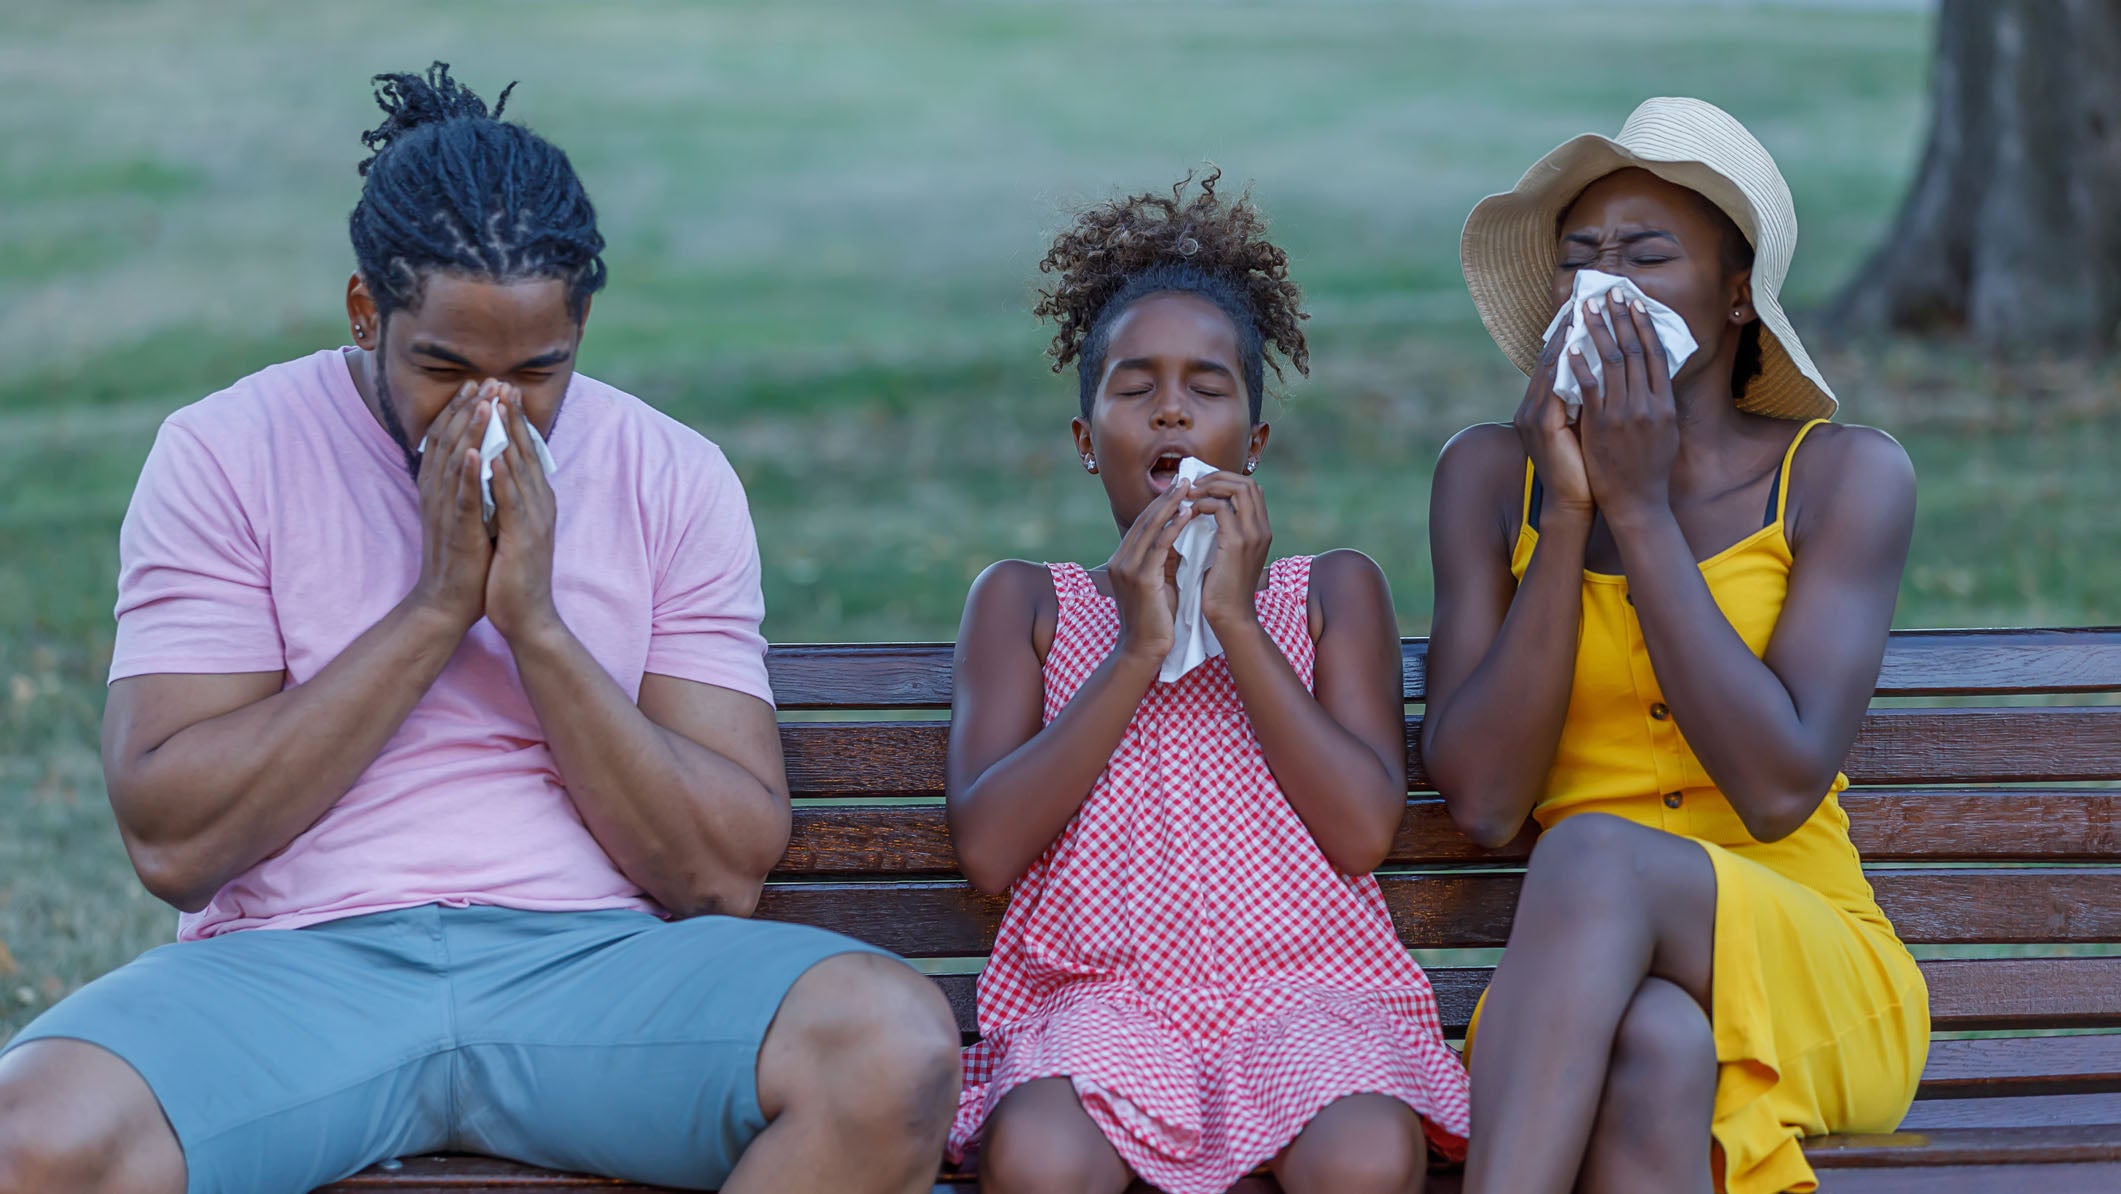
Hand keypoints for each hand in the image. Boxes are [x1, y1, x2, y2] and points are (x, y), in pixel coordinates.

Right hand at [406, 381, 494, 630]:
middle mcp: (437, 493)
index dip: (460, 410)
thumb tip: (475, 456)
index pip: (447, 440)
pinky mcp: (457, 530)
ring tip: (482, 401)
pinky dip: (468, 473)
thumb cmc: (460, 557)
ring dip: (468, 430)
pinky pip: (462, 497)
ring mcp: (446, 510)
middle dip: (467, 409)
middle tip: (484, 379)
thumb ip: (463, 484)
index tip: (477, 384)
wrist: (448, 601)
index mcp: (439, 488)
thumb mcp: (461, 512)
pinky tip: (477, 451)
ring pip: (455, 462)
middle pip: (449, 442)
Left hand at [485, 387, 561, 643]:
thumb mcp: (512, 530)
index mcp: (537, 502)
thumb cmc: (514, 576)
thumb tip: (497, 476)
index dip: (515, 421)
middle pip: (526, 452)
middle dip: (513, 417)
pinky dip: (502, 476)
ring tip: (498, 405)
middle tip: (503, 383)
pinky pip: (511, 501)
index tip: (502, 391)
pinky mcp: (524, 539)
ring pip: (521, 469)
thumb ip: (508, 502)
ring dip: (510, 436)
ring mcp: (535, 521)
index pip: (526, 454)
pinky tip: (493, 453)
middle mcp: (541, 505)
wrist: (527, 618)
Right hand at [1107, 480, 1199, 666]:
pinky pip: (1160, 545)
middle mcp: (1120, 560)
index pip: (1143, 524)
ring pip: (1151, 527)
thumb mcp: (1159, 583)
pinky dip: (1174, 527)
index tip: (1180, 487)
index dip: (1161, 504)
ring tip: (1189, 487)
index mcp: (1122, 560)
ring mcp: (1128, 568)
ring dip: (1171, 505)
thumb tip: (1179, 538)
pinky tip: (1188, 514)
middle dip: (1167, 497)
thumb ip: (1164, 560)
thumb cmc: (1155, 621)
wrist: (1143, 652)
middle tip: (1186, 477)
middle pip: (1145, 519)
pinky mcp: (1141, 578)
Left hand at [1182, 471, 1271, 633]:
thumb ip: (1224, 532)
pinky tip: (1189, 513)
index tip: (1202, 486)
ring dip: (1210, 487)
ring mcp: (1253, 534)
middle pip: (1247, 482)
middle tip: (1193, 485)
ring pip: (1237, 488)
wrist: (1230, 617)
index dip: (1226, 481)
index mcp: (1261, 530)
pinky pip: (1220, 508)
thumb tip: (1204, 510)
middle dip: (1217, 478)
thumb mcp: (1227, 555)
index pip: (1251, 489)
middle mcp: (1262, 528)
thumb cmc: (1222, 589)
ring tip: (1189, 495)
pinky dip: (1203, 504)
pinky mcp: (1237, 543)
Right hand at [1515, 319, 1593, 519]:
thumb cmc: (1585, 470)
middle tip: (1589, 296)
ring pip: (1550, 365)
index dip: (1570, 332)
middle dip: (1569, 325)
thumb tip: (1606, 375)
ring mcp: (1533, 415)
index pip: (1553, 361)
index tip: (1588, 307)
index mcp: (1539, 408)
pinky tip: (1581, 344)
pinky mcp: (1542, 425)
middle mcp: (1530, 407)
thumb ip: (1586, 402)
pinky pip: (1554, 385)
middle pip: (1549, 356)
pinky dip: (1567, 362)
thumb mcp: (1584, 429)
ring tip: (1588, 309)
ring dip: (1570, 335)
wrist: (1574, 505)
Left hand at [1574, 287, 1678, 522]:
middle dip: (1620, 318)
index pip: (1654, 354)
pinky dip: (1579, 366)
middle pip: (1632, 350)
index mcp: (1665, 403)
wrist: (1637, 502)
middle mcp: (1647, 404)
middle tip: (1609, 292)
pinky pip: (1588, 388)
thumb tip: (1654, 375)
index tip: (1634, 302)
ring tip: (1587, 309)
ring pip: (1610, 363)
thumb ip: (1658, 402)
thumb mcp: (1666, 431)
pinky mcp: (1601, 426)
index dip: (1643, 325)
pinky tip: (1570, 347)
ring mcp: (1624, 414)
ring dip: (1598, 332)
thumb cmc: (1651, 469)